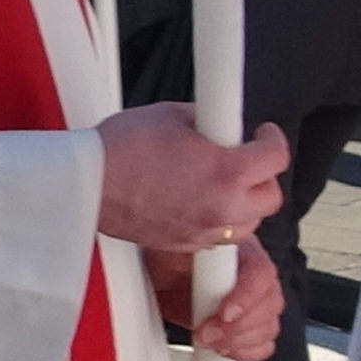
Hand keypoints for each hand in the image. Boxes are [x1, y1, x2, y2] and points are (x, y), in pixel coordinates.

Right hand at [95, 102, 286, 250]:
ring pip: (249, 223)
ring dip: (243, 204)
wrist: (83, 184)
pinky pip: (217, 238)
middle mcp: (223, 206)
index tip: (264, 134)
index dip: (272, 139)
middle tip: (244, 161)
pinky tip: (196, 204)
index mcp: (226, 171)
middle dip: (262, 176)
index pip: (276, 157)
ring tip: (221, 187)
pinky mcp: (183, 244)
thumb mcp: (169, 115)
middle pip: (271, 196)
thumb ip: (204, 120)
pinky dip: (215, 222)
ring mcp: (203, 230)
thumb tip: (214, 122)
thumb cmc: (117, 151)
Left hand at [145, 235, 282, 360]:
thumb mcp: (174, 244)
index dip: (246, 297)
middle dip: (237, 326)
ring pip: (268, 327)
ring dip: (237, 341)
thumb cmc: (166, 256)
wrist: (154, 276)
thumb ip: (192, 244)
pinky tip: (222, 348)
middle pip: (269, 305)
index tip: (223, 314)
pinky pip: (262, 344)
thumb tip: (193, 240)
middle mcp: (252, 277)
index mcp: (241, 250)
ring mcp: (252, 302)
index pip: (261, 274)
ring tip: (207, 339)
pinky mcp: (245, 325)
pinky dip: (243, 351)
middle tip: (206, 332)